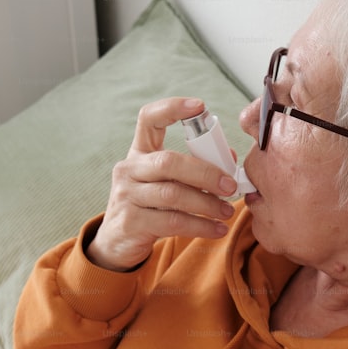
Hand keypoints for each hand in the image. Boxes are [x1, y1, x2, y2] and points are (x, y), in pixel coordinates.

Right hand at [87, 97, 238, 270]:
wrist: (117, 242)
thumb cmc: (150, 207)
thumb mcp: (166, 183)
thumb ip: (194, 169)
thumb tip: (229, 160)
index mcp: (140, 152)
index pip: (149, 119)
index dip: (172, 108)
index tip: (200, 106)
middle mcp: (129, 169)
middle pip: (168, 162)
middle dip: (205, 173)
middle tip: (230, 185)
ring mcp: (127, 195)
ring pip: (173, 194)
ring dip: (207, 204)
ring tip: (227, 211)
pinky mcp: (131, 223)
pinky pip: (172, 222)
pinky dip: (200, 226)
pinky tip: (217, 229)